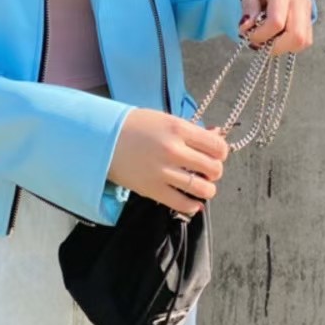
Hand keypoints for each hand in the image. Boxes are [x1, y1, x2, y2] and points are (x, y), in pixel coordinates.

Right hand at [106, 108, 229, 215]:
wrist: (103, 139)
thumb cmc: (136, 126)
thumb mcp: (165, 120)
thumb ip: (192, 131)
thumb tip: (218, 135)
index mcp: (178, 128)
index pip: (217, 146)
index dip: (221, 151)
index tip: (216, 153)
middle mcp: (173, 150)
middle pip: (214, 168)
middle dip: (215, 170)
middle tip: (206, 169)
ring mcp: (163, 172)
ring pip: (204, 189)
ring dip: (207, 189)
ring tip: (200, 185)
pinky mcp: (153, 190)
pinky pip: (184, 204)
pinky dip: (194, 205)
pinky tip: (192, 199)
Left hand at [239, 0, 313, 56]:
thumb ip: (248, 7)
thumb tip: (246, 28)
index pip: (277, 22)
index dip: (261, 35)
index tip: (248, 34)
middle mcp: (299, 0)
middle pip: (297, 36)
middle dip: (275, 47)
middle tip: (259, 42)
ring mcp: (307, 10)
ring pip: (303, 41)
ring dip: (283, 47)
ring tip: (267, 38)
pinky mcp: (309, 18)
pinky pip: (305, 40)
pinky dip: (289, 44)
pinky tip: (276, 36)